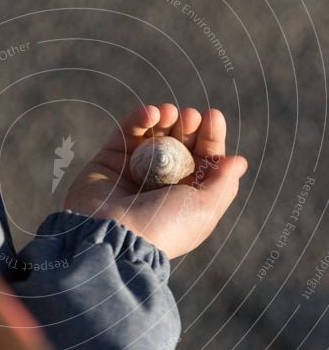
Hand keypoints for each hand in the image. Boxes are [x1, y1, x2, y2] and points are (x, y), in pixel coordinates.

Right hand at [64, 103, 247, 258]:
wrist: (114, 235)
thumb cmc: (165, 226)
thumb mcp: (205, 208)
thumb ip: (224, 182)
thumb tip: (239, 161)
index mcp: (187, 196)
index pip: (204, 159)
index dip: (211, 137)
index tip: (213, 118)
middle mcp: (162, 183)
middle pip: (180, 143)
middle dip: (188, 126)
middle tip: (190, 118)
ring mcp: (135, 170)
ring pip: (155, 135)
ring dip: (166, 118)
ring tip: (170, 114)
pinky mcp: (110, 159)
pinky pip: (127, 132)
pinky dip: (140, 118)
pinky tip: (152, 114)